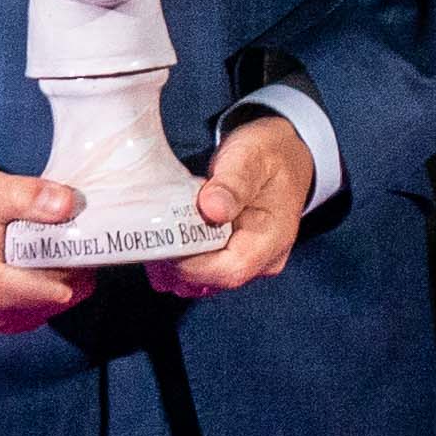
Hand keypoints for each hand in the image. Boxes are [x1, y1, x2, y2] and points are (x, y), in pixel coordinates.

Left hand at [157, 110, 319, 298]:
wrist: (283, 154)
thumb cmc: (267, 154)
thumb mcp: (251, 156)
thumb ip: (233, 182)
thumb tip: (212, 208)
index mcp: (274, 238)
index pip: (232, 270)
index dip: (193, 264)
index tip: (166, 238)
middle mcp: (265, 260)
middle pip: (215, 279)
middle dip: (178, 262)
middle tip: (152, 232)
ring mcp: (250, 264)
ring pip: (205, 281)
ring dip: (175, 264)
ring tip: (157, 233)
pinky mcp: (233, 259)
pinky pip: (203, 273)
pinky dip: (181, 260)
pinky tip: (168, 237)